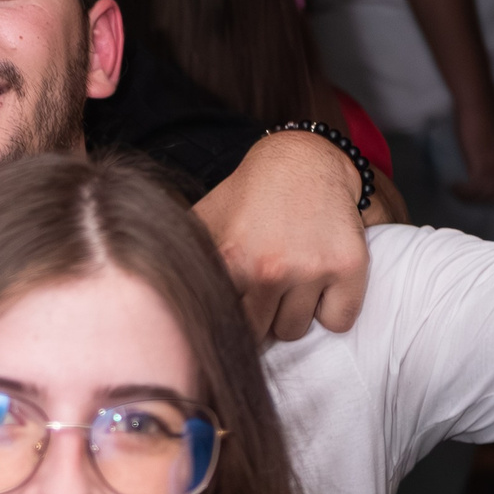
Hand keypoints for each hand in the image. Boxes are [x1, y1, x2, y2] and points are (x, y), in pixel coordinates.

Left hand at [194, 131, 369, 342]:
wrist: (306, 159)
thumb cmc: (250, 196)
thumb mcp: (205, 219)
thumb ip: (181, 258)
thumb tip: (145, 298)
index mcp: (229, 260)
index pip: (223, 323)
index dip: (226, 320)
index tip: (229, 313)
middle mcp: (268, 269)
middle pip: (261, 334)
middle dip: (261, 316)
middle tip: (265, 288)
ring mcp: (310, 269)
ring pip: (297, 330)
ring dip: (295, 313)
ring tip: (292, 280)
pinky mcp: (348, 267)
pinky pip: (338, 321)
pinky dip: (333, 310)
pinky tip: (321, 283)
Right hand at [450, 101, 493, 204]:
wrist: (478, 106)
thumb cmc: (481, 121)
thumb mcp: (491, 146)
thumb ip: (492, 160)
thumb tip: (483, 173)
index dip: (489, 198)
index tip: (474, 195)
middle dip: (476, 200)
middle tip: (461, 194)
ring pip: (483, 195)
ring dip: (466, 197)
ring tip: (455, 190)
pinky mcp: (482, 164)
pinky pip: (473, 188)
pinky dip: (461, 191)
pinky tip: (452, 186)